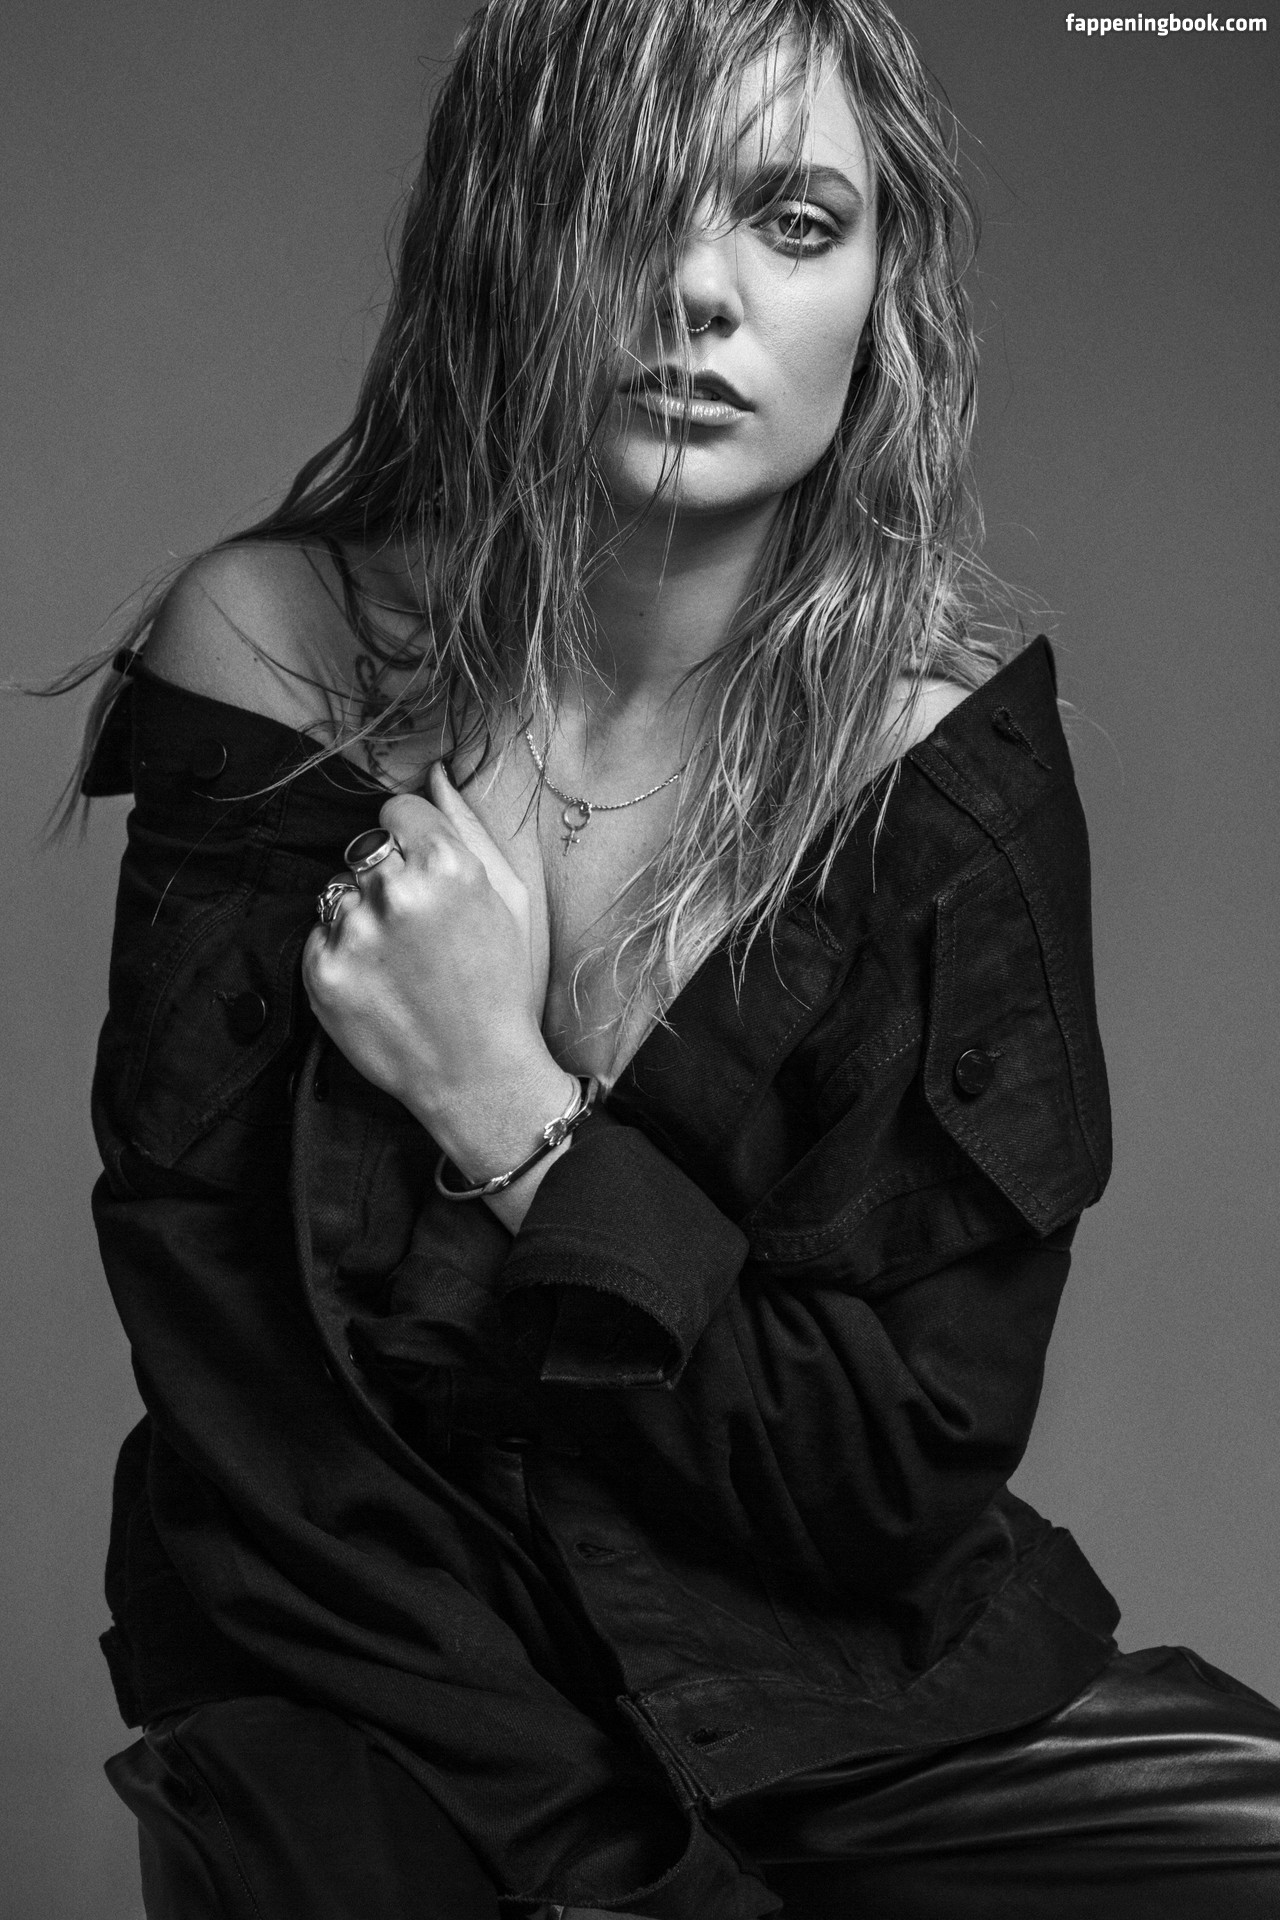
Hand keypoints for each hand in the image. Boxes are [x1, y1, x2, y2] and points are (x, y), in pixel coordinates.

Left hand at [302, 765, 567, 1175]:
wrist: (480, 1075)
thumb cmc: (506, 984)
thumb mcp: (512, 899)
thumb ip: (470, 828)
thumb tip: (435, 774)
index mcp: (448, 863)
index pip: (397, 810)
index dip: (413, 842)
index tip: (427, 875)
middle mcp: (396, 890)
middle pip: (365, 850)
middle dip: (387, 878)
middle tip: (418, 929)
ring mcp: (355, 933)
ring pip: (338, 892)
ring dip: (361, 916)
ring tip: (400, 960)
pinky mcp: (323, 973)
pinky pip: (318, 936)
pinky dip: (342, 954)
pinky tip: (379, 984)